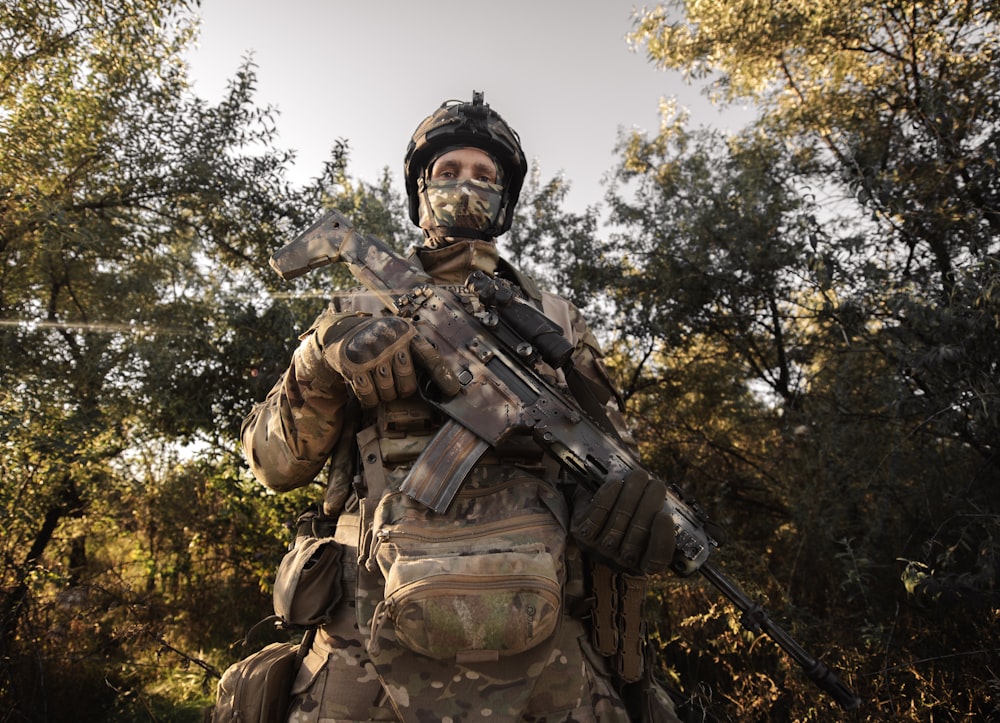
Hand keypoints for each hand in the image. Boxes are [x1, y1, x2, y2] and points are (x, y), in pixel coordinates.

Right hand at [318, 314, 459, 406]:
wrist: (341, 331)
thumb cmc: (379, 340)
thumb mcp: (400, 337)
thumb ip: (418, 354)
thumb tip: (446, 384)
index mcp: (406, 333)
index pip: (430, 358)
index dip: (443, 377)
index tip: (453, 392)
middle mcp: (389, 341)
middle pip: (408, 385)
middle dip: (404, 389)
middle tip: (396, 380)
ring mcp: (370, 354)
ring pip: (388, 394)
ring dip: (385, 394)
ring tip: (379, 380)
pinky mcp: (353, 367)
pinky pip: (369, 398)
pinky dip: (369, 399)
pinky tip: (367, 385)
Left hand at [571, 469, 675, 574]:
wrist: (591, 522)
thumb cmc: (627, 523)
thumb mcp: (646, 527)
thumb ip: (657, 519)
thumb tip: (666, 498)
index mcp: (643, 564)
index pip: (657, 559)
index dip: (662, 537)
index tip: (664, 515)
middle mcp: (621, 561)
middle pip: (639, 532)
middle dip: (650, 501)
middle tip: (656, 483)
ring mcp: (600, 549)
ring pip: (620, 516)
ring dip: (631, 491)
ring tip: (639, 475)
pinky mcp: (582, 534)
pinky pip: (599, 510)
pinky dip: (609, 494)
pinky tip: (616, 482)